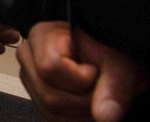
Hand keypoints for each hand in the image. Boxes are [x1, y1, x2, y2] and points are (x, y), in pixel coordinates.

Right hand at [17, 22, 147, 121]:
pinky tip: (87, 108)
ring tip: (97, 100)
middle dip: (84, 102)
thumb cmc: (111, 56)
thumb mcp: (120, 66)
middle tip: (101, 91)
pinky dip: (75, 119)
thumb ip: (115, 88)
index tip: (95, 71)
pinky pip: (50, 118)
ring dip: (81, 114)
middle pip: (49, 95)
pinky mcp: (35, 97)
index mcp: (43, 35)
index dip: (80, 78)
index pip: (50, 67)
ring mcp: (30, 79)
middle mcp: (29, 57)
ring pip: (49, 111)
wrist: (109, 64)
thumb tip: (106, 117)